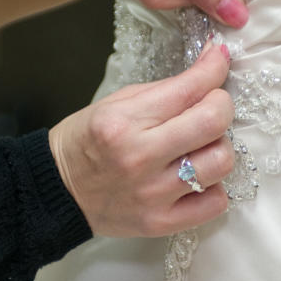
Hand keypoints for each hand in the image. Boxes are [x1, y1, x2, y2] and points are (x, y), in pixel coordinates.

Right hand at [49, 43, 236, 236]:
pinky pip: (215, 203)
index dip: (215, 67)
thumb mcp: (115, 104)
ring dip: (218, 147)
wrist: (58, 191)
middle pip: (213, 122)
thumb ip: (164, 90)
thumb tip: (210, 68)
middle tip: (211, 105)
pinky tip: (197, 178)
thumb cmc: (86, 143)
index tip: (220, 58)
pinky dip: (213, 187)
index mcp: (124, 121)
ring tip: (200, 146)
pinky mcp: (160, 222)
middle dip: (221, 104)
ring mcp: (152, 193)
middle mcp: (140, 157)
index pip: (190, 88)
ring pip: (220, 162)